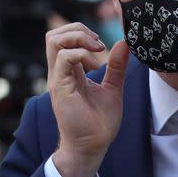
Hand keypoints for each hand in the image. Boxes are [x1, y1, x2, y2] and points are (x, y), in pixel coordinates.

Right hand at [46, 23, 129, 176]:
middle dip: (79, 29)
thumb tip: (123, 43)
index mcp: (69, 71)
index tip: (102, 46)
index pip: (63, 37)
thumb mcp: (112, 89)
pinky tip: (96, 68)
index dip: (82, 32)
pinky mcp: (60, 87)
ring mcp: (58, 78)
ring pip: (54, 40)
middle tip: (99, 45)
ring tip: (97, 52)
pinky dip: (82, 54)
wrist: (92, 146)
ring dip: (79, 38)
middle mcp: (59, 72)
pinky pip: (64, 58)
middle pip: (54, 34)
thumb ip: (116, 67)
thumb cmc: (98, 123)